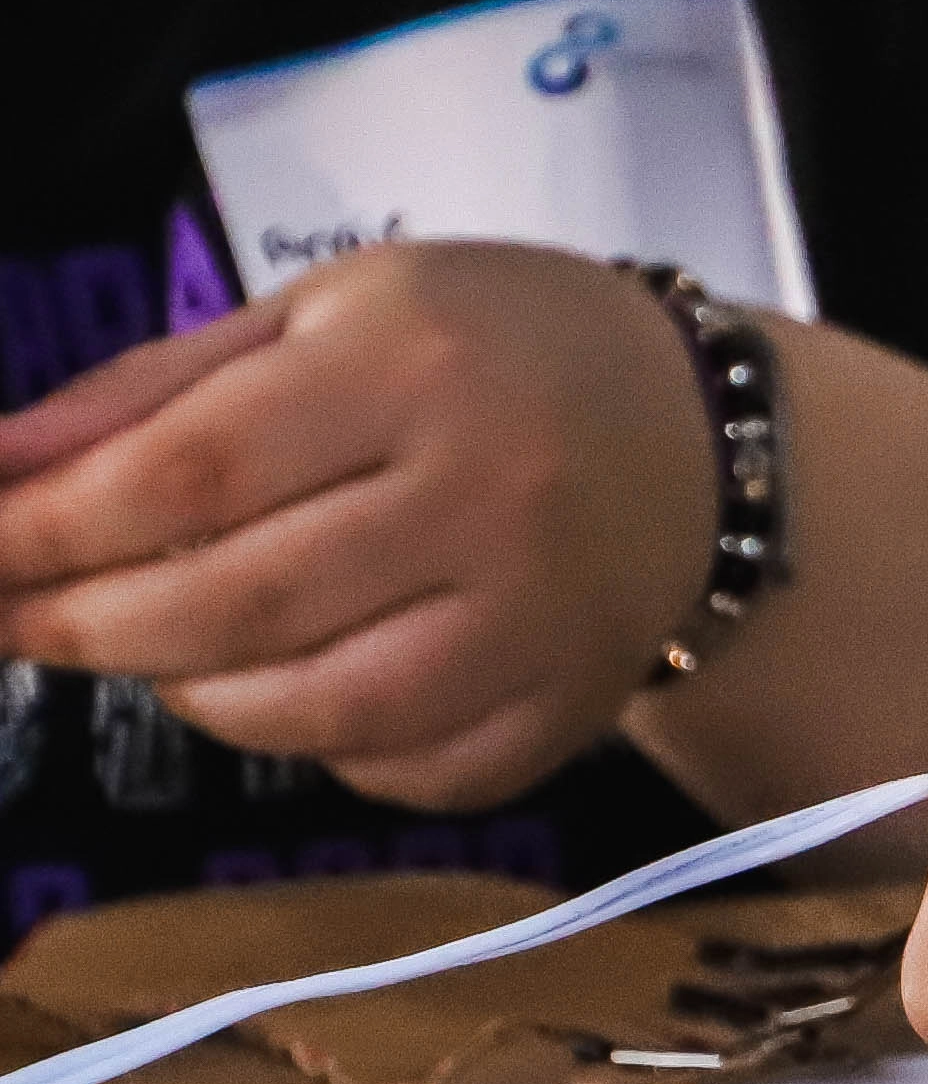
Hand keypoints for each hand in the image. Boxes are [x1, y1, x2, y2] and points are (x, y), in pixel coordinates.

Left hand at [0, 240, 708, 809]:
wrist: (705, 435)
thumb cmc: (491, 351)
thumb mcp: (326, 315)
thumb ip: (153, 391)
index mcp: (415, 366)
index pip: (194, 470)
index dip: (52, 528)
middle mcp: (489, 495)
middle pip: (239, 601)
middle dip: (91, 625)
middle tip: (20, 621)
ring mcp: (542, 617)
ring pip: (318, 709)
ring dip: (197, 695)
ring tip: (163, 650)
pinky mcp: (570, 705)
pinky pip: (410, 768)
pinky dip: (323, 750)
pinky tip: (301, 691)